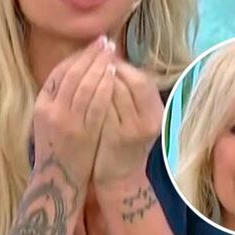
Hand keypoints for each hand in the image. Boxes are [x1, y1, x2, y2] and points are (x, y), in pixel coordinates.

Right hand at [32, 35, 116, 189]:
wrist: (56, 181)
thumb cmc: (58, 147)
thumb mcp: (49, 119)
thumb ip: (60, 97)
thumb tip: (77, 68)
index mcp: (41, 105)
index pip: (59, 72)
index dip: (77, 56)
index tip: (91, 45)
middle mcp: (51, 111)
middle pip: (72, 74)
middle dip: (90, 54)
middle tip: (105, 41)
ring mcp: (67, 122)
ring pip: (85, 85)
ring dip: (100, 65)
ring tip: (111, 52)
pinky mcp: (83, 132)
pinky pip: (96, 103)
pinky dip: (105, 85)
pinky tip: (114, 74)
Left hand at [92, 60, 162, 191]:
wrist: (119, 178)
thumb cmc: (124, 142)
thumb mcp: (137, 118)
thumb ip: (131, 94)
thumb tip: (115, 60)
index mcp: (156, 112)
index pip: (142, 80)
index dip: (124, 66)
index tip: (106, 57)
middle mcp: (149, 120)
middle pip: (129, 83)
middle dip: (109, 68)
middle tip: (93, 58)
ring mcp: (133, 131)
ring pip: (115, 95)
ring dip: (99, 78)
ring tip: (84, 69)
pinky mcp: (115, 139)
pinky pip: (102, 110)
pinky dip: (91, 97)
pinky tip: (78, 90)